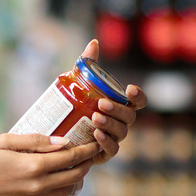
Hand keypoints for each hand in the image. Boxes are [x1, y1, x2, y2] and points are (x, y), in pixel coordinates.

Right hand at [0, 133, 98, 195]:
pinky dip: (60, 189)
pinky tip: (53, 179)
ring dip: (74, 177)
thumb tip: (61, 141)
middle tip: (88, 154)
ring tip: (72, 165)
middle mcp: (39, 187)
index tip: (94, 144)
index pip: (70, 158)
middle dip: (85, 164)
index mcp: (33, 166)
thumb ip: (35, 140)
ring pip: (68, 190)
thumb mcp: (4, 142)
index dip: (86, 150)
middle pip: (75, 176)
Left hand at [81, 40, 147, 164]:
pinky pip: (111, 150)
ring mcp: (114, 138)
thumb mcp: (78, 83)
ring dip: (110, 125)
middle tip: (101, 104)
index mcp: (119, 105)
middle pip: (129, 117)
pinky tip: (96, 134)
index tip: (130, 89)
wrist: (57, 132)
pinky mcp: (103, 153)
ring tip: (95, 118)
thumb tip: (94, 43)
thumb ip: (88, 64)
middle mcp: (120, 122)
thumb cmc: (73, 105)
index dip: (138, 96)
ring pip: (121, 132)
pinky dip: (106, 142)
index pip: (138, 102)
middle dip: (118, 110)